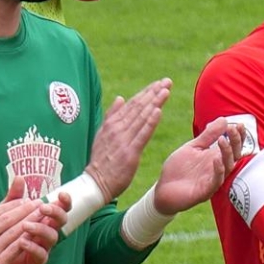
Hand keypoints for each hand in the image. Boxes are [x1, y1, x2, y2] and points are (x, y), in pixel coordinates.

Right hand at [0, 182, 61, 263]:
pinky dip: (26, 241)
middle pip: (6, 220)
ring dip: (29, 222)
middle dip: (24, 210)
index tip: (25, 200)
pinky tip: (36, 235)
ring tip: (41, 215)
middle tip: (38, 203)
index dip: (12, 205)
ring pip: (13, 233)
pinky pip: (14, 250)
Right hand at [84, 78, 169, 196]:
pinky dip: (150, 122)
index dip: (146, 92)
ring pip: (142, 117)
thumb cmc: (101, 160)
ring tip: (166, 90)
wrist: (95, 182)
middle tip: (167, 81)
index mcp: (112, 124)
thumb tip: (120, 98)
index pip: (132, 104)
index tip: (158, 83)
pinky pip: (142, 135)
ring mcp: (124, 140)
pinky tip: (158, 111)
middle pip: (139, 107)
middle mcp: (118, 129)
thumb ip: (111, 116)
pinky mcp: (130, 153)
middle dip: (154, 93)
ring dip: (155, 102)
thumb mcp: (102, 134)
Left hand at [153, 119, 245, 214]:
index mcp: (216, 157)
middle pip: (235, 156)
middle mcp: (218, 169)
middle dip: (235, 142)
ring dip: (227, 153)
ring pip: (227, 168)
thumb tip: (224, 120)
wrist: (162, 189)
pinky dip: (218, 170)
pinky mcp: (205, 192)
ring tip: (222, 140)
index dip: (239, 136)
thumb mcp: (193, 147)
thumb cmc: (178, 169)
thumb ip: (208, 135)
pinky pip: (216, 182)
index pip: (234, 146)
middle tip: (233, 129)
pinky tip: (216, 159)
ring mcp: (212, 181)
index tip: (239, 124)